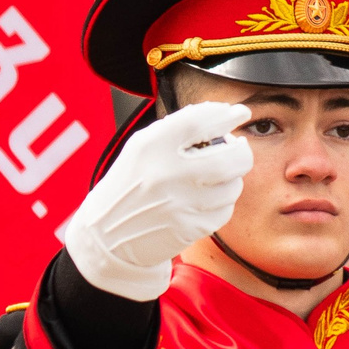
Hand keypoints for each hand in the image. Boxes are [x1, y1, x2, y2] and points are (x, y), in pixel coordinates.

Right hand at [60, 102, 252, 301]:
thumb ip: (177, 130)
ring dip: (232, 179)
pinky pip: (224, 211)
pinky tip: (206, 199)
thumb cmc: (129, 186)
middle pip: (230, 158)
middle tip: (238, 148)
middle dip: (242, 152)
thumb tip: (223, 114)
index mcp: (151, 146)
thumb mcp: (140, 148)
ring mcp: (180, 204)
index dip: (226, 114)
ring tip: (217, 177)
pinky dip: (222, 203)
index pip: (200, 121)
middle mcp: (166, 173)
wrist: (106, 236)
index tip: (239, 112)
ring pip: (233, 186)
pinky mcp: (190, 228)